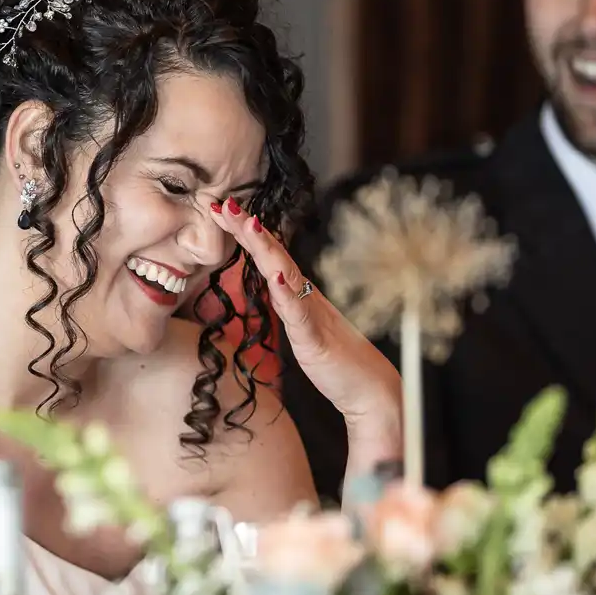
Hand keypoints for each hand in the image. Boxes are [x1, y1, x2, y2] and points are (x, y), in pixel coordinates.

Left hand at [208, 200, 401, 449]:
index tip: (225, 211)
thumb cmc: (339, 361)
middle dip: (249, 229)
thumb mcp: (304, 329)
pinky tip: (276, 279)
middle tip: (227, 204)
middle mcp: (307, 299)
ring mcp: (313, 317)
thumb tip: (274, 285)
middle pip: (275, 257)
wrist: (371, 390)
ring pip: (286, 277)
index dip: (248, 234)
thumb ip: (289, 306)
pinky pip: (300, 316)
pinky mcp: (316, 341)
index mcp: (300, 296)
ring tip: (250, 226)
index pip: (270, 257)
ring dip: (267, 251)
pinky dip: (288, 296)